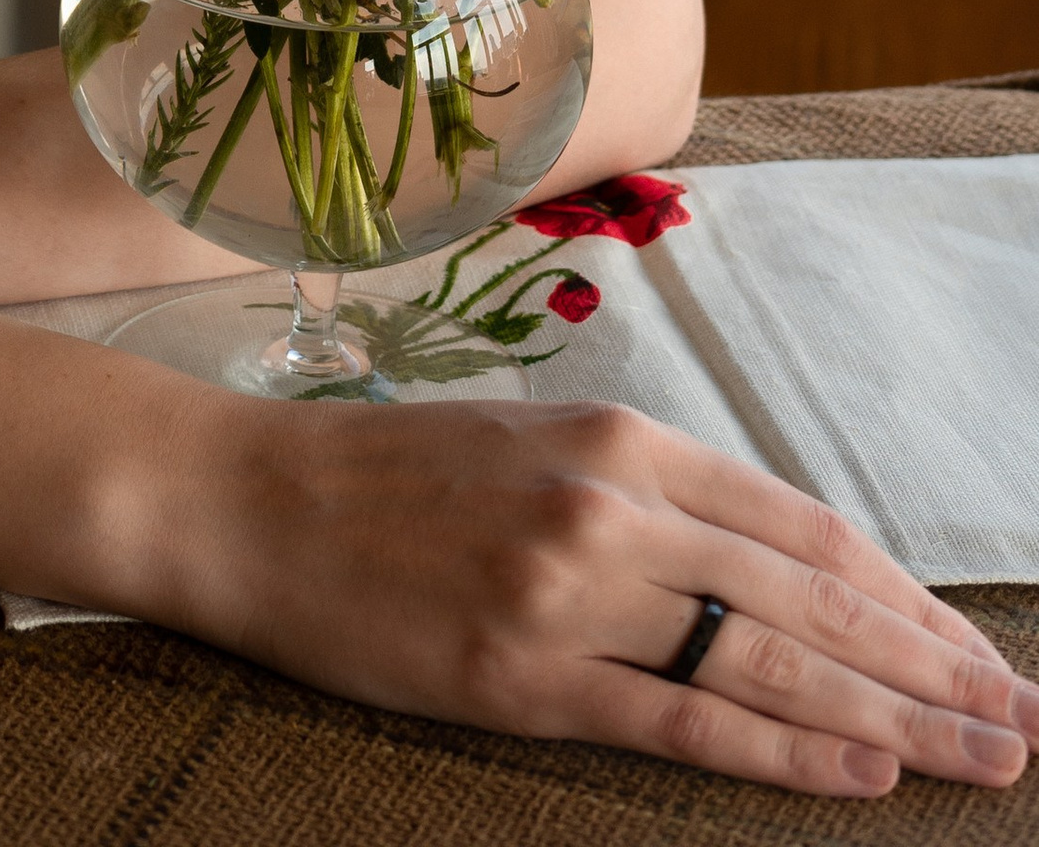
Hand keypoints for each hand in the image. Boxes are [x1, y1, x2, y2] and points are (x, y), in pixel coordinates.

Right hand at [177, 389, 1033, 797]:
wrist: (248, 499)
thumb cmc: (388, 477)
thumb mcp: (532, 447)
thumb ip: (647, 498)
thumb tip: (776, 565)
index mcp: (616, 437)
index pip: (798, 526)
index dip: (900, 596)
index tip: (973, 648)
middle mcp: (607, 504)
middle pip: (807, 594)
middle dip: (929, 663)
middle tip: (1020, 720)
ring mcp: (567, 591)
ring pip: (768, 658)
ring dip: (890, 715)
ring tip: (978, 755)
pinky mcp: (522, 675)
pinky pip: (681, 716)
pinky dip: (783, 747)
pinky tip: (858, 772)